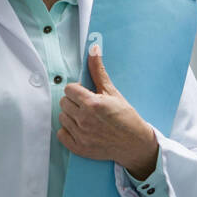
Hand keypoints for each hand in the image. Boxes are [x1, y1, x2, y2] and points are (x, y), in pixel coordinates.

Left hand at [58, 47, 157, 178]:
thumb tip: (93, 48)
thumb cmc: (126, 117)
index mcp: (92, 104)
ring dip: (71, 116)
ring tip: (86, 118)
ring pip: (62, 117)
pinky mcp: (79, 148)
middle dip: (74, 102)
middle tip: (88, 106)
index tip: (86, 94)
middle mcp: (84, 120)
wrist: (135, 143)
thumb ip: (98, 71)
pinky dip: (69, 131)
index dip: (77, 90)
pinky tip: (82, 129)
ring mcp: (81, 135)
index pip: (69, 89)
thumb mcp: (113, 92)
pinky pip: (61, 134)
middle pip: (64, 102)